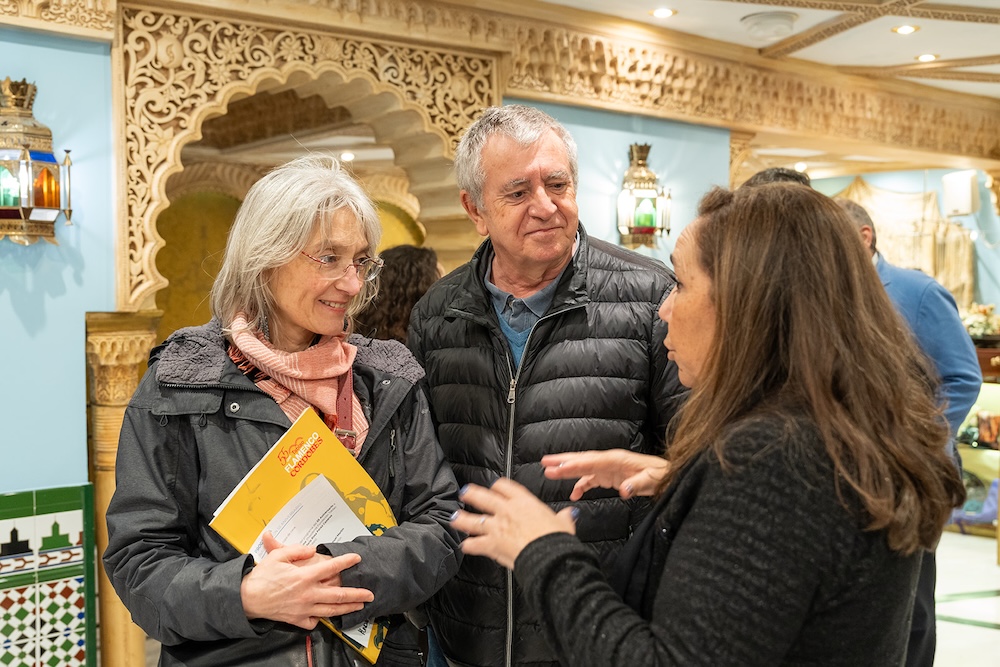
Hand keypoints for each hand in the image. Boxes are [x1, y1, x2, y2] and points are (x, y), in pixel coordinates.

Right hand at [240, 532, 373, 628]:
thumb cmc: (262, 576)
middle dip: (357, 594)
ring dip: (348, 608)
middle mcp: (308, 594)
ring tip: (360, 606)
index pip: (332, 567)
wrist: (246, 599)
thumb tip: (312, 550)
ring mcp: (304, 609)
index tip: (356, 558)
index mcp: (305, 577)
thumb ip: (298, 550)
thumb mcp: (279, 555)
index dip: (346, 562)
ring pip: (332, 610)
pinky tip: (326, 615)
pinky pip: (314, 622)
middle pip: (339, 595)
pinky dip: (321, 619)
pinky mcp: (297, 620)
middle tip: (370, 593)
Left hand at [453, 479, 576, 569]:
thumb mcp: (563, 523)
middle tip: (465, 492)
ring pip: (473, 520)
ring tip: (454, 517)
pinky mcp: (491, 544)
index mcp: (524, 502)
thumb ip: (564, 517)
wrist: (547, 555)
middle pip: (483, 497)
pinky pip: (475, 544)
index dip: (497, 486)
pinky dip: (468, 546)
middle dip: (472, 494)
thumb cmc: (556, 538)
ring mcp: (497, 527)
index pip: (505, 487)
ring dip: (462, 519)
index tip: (494, 487)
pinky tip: (464, 546)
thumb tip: (571, 514)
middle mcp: (506, 511)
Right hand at [541, 450, 667, 499]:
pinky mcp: (611, 476)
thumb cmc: (662, 476)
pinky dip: (581, 485)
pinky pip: (591, 479)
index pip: (592, 461)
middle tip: (544, 462)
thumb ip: (638, 484)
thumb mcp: (653, 480)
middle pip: (583, 459)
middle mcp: (610, 461)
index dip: (574, 464)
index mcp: (618, 459)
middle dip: (563, 461)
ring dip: (567, 471)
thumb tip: (625, 490)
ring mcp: (609, 468)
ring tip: (549, 473)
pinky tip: (573, 494)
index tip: (558, 468)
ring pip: (584, 468)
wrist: (669, 476)